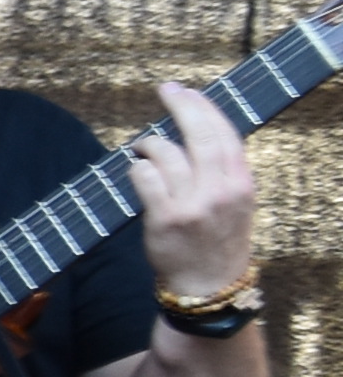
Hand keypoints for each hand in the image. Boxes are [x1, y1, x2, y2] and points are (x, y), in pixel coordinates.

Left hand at [130, 80, 258, 306]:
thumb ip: (222, 171)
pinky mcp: (166, 219)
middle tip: (166, 90)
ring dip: (149, 144)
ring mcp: (193, 205)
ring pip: (167, 154)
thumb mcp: (235, 203)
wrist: (209, 286)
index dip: (205, 107)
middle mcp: (221, 191)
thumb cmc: (217, 239)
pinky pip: (145, 178)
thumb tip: (195, 130)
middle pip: (200, 135)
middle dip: (181, 106)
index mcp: (241, 184)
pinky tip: (136, 170)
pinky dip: (137, 168)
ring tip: (143, 147)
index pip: (226, 134)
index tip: (188, 91)